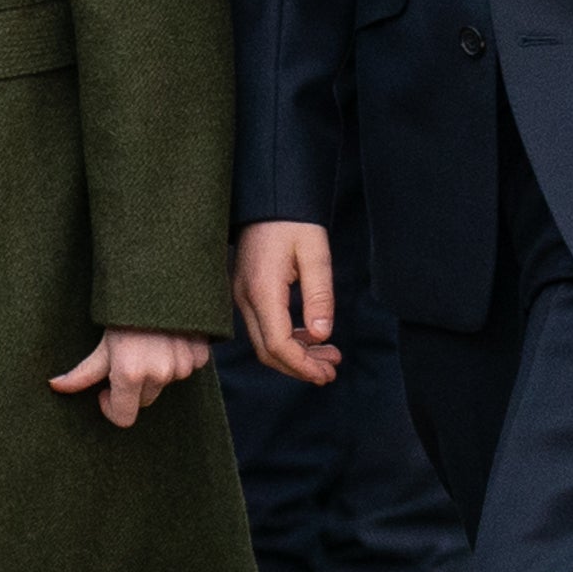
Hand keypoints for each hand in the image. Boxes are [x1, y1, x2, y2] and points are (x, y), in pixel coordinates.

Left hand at [48, 324, 214, 427]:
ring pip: (165, 384)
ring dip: (156, 372)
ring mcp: (182, 366)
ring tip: (149, 344)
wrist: (158, 279)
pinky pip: (187, 369)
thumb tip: (54, 386)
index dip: (111, 407)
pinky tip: (170, 340)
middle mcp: (159, 374)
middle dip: (133, 387)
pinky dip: (179, 359)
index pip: (123, 418)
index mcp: (130, 375)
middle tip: (127, 359)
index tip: (106, 391)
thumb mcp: (102, 344)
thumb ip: (81, 373)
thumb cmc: (123, 314)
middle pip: (144, 400)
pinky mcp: (200, 355)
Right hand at [236, 222, 340, 384]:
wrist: (270, 198)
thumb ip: (319, 296)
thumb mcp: (316, 255)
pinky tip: (310, 337)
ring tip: (328, 356)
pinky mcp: (246, 292)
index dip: (302, 365)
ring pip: (264, 342)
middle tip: (331, 371)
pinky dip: (286, 340)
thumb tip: (321, 336)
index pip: (278, 344)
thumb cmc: (294, 221)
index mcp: (262, 290)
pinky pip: (263, 327)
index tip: (326, 373)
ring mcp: (242, 296)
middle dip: (300, 367)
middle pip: (268, 351)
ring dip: (295, 355)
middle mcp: (245, 298)